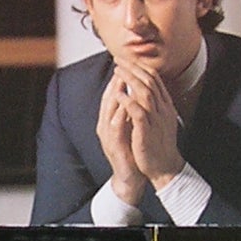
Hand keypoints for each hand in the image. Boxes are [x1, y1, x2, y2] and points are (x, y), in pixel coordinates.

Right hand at [97, 66, 145, 206]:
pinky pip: (116, 127)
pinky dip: (120, 115)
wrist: (130, 176)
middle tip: (123, 64)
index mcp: (110, 119)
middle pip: (108, 98)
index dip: (119, 78)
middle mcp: (105, 125)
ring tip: (122, 79)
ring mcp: (107, 136)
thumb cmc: (131, 150)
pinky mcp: (114, 146)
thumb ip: (130, 110)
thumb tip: (135, 91)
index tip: (127, 63)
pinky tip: (126, 105)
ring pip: (109, 109)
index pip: (113, 94)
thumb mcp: (130, 126)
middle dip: (115, 80)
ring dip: (115, 93)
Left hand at [110, 54, 185, 187]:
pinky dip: (128, 101)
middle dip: (133, 68)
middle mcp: (162, 109)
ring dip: (130, 79)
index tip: (126, 59)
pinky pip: (138, 112)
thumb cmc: (159, 145)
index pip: (154, 80)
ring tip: (118, 70)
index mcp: (165, 106)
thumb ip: (154, 105)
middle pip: (149, 81)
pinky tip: (119, 93)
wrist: (165, 167)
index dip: (140, 67)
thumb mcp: (159, 120)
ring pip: (144, 92)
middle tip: (119, 59)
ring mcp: (156, 119)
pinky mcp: (147, 131)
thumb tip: (145, 90)